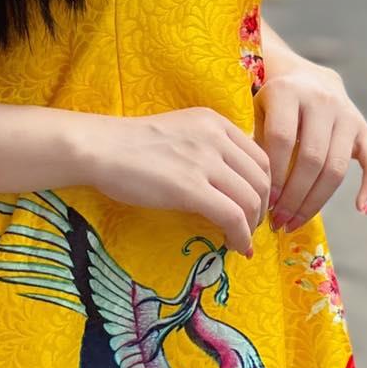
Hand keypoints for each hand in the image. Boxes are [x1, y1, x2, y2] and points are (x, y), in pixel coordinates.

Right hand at [78, 107, 271, 257]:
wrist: (102, 149)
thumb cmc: (133, 144)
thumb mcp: (182, 131)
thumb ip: (209, 146)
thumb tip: (233, 180)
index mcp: (214, 121)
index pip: (260, 156)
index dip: (264, 186)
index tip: (255, 206)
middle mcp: (216, 137)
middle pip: (261, 179)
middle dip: (262, 208)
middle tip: (250, 226)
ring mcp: (204, 162)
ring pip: (251, 199)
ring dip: (252, 226)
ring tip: (241, 238)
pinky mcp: (191, 188)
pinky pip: (233, 217)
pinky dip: (241, 237)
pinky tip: (236, 246)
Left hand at [253, 62, 366, 232]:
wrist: (306, 76)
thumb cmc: (274, 103)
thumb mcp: (258, 110)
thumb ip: (255, 140)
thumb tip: (251, 188)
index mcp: (288, 91)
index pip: (282, 139)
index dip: (274, 174)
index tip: (265, 202)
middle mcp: (320, 100)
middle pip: (311, 158)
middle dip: (294, 196)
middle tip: (280, 221)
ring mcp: (346, 114)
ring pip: (336, 167)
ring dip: (316, 201)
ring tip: (295, 221)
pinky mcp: (364, 128)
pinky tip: (361, 210)